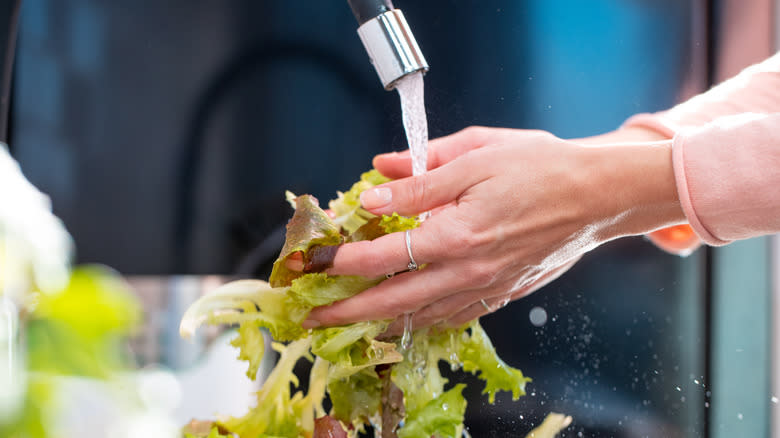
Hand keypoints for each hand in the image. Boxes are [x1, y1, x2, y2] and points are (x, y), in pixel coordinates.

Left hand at [303, 127, 684, 329]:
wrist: (597, 195)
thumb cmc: (541, 167)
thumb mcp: (477, 154)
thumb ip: (420, 175)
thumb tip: (374, 181)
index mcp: (459, 231)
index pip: (386, 253)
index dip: (344, 259)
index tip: (317, 259)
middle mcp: (470, 269)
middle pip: (395, 299)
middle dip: (348, 311)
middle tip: (313, 317)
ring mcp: (486, 287)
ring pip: (422, 317)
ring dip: (379, 324)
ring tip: (347, 327)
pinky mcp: (501, 293)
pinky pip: (453, 318)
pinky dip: (421, 324)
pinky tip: (403, 322)